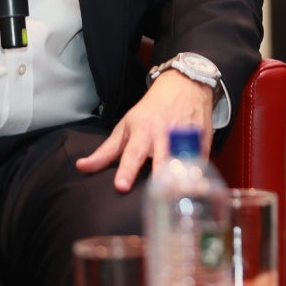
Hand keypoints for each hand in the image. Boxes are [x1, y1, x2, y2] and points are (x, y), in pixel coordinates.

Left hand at [74, 70, 214, 191]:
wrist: (183, 86)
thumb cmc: (150, 111)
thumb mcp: (125, 127)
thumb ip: (106, 151)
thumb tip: (81, 167)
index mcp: (143, 131)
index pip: (132, 153)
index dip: (127, 170)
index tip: (121, 186)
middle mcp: (164, 135)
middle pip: (162, 160)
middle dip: (161, 177)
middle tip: (158, 197)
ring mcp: (186, 139)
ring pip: (184, 163)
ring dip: (182, 180)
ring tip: (178, 198)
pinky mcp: (204, 144)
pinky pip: (201, 164)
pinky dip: (200, 177)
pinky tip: (197, 189)